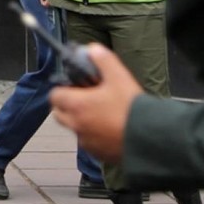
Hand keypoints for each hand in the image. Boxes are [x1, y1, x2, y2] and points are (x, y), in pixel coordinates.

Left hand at [50, 43, 143, 161]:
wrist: (148, 138)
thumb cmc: (131, 108)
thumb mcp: (119, 76)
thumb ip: (103, 59)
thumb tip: (92, 49)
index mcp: (77, 105)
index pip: (54, 95)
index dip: (63, 88)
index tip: (76, 84)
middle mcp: (76, 125)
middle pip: (59, 113)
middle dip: (68, 104)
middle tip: (86, 97)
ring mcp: (86, 142)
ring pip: (74, 128)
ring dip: (81, 119)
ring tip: (102, 111)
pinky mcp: (97, 153)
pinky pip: (88, 141)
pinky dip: (94, 134)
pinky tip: (111, 126)